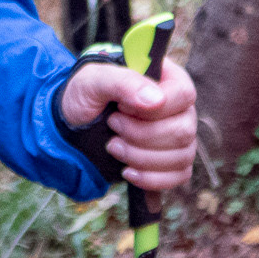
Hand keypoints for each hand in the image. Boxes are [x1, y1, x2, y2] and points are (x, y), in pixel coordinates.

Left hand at [60, 58, 197, 192]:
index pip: (183, 94)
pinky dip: (151, 179)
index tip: (122, 108)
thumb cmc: (86, 94)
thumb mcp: (94, 80)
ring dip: (141, 157)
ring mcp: (180, 135)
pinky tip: (127, 171)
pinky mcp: (175, 161)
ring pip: (182, 156)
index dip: (153, 109)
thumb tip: (157, 100)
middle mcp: (181, 107)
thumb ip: (124, 82)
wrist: (75, 125)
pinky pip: (180, 176)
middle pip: (183, 131)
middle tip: (112, 125)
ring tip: (113, 146)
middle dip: (140, 136)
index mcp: (168, 78)